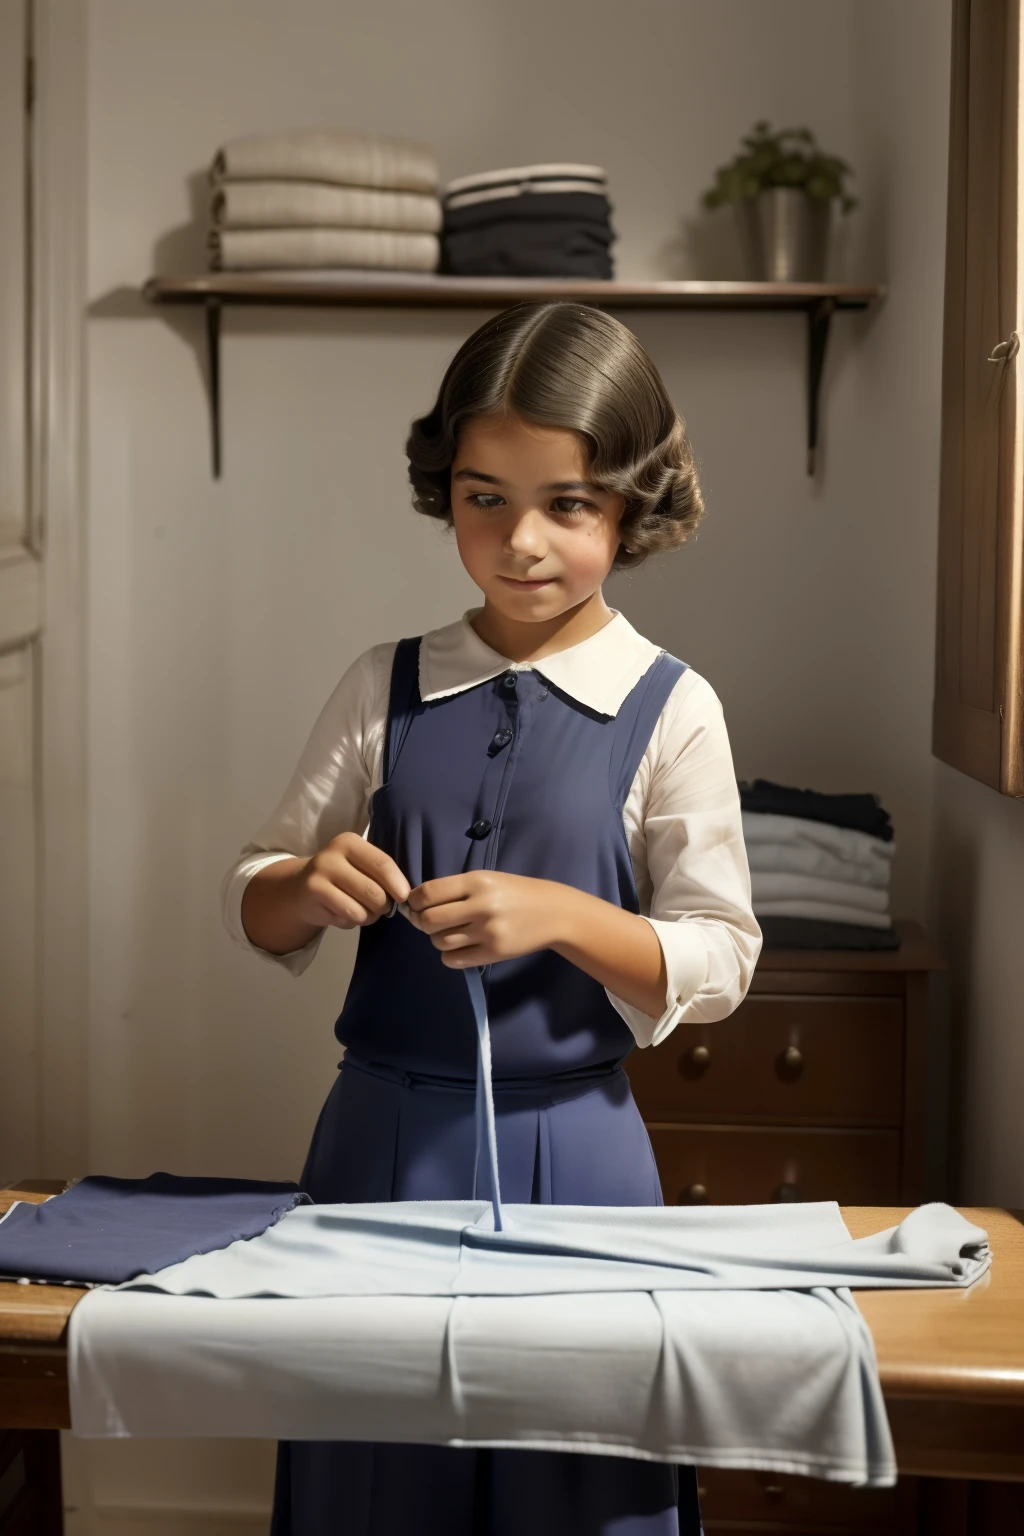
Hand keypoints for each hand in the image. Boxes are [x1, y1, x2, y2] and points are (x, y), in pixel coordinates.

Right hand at [291, 832, 409, 930]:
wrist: (302, 888)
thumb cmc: (342, 876)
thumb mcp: (360, 865)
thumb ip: (380, 873)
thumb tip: (404, 894)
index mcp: (350, 842)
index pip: (382, 864)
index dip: (398, 883)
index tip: (404, 896)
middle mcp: (332, 855)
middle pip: (373, 891)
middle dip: (384, 905)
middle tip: (381, 907)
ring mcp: (319, 876)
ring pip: (361, 909)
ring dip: (369, 916)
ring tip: (364, 911)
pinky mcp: (313, 896)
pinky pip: (347, 918)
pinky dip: (353, 922)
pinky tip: (345, 914)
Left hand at [405, 871, 567, 966]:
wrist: (554, 913)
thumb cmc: (516, 892)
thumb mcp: (487, 879)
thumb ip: (454, 889)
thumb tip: (414, 903)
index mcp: (477, 882)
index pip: (428, 893)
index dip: (413, 901)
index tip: (414, 904)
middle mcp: (481, 905)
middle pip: (428, 920)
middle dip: (421, 921)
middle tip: (428, 921)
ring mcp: (488, 931)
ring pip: (439, 941)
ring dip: (437, 938)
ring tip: (450, 933)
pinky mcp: (494, 953)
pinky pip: (454, 960)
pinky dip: (449, 955)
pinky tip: (460, 947)